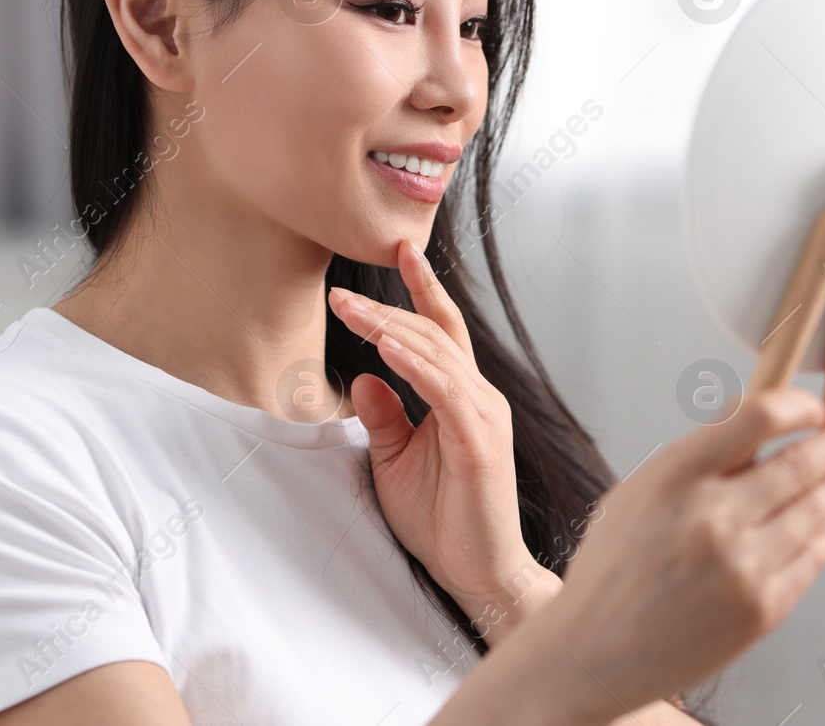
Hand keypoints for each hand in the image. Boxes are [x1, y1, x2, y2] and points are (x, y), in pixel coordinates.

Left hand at [328, 239, 556, 642]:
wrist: (478, 574)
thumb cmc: (442, 521)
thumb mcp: (396, 461)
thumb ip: (384, 418)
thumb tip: (362, 377)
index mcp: (463, 397)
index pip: (443, 331)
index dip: (422, 289)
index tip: (400, 250)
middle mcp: (479, 397)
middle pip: (433, 334)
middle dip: (386, 309)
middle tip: (341, 292)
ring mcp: (484, 416)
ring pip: (436, 354)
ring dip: (391, 329)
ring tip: (351, 312)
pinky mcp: (479, 441)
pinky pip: (443, 391)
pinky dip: (413, 366)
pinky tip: (385, 351)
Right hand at [484, 388, 824, 723]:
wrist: (593, 652)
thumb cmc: (612, 568)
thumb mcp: (638, 490)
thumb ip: (698, 454)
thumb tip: (750, 412)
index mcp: (677, 475)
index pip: (759, 416)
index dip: (799, 406)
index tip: (815, 407)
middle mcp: (714, 516)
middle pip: (801, 463)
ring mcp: (744, 566)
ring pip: (816, 510)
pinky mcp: (763, 609)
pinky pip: (812, 558)